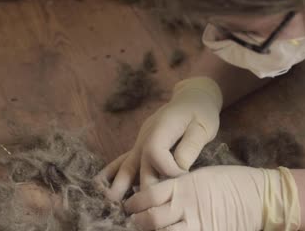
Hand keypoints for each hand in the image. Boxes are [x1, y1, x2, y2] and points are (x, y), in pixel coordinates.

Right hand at [98, 77, 222, 200]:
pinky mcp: (140, 145)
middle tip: (149, 208)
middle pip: (140, 164)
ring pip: (127, 163)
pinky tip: (102, 184)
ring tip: (111, 200)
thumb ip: (190, 147)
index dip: (167, 169)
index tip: (183, 176)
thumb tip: (179, 169)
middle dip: (144, 187)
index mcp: (163, 127)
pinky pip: (125, 160)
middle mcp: (146, 135)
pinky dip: (114, 172)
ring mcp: (140, 140)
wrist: (192, 96)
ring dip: (119, 183)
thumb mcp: (203, 127)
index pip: (156, 152)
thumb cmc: (200, 111)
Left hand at [124, 166, 300, 230]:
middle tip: (133, 222)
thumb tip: (159, 193)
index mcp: (183, 186)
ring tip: (147, 229)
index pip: (147, 196)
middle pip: (150, 219)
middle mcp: (186, 206)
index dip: (133, 202)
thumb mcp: (200, 175)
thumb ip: (178, 185)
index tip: (129, 205)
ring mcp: (197, 225)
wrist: (259, 197)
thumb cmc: (231, 180)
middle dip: (137, 222)